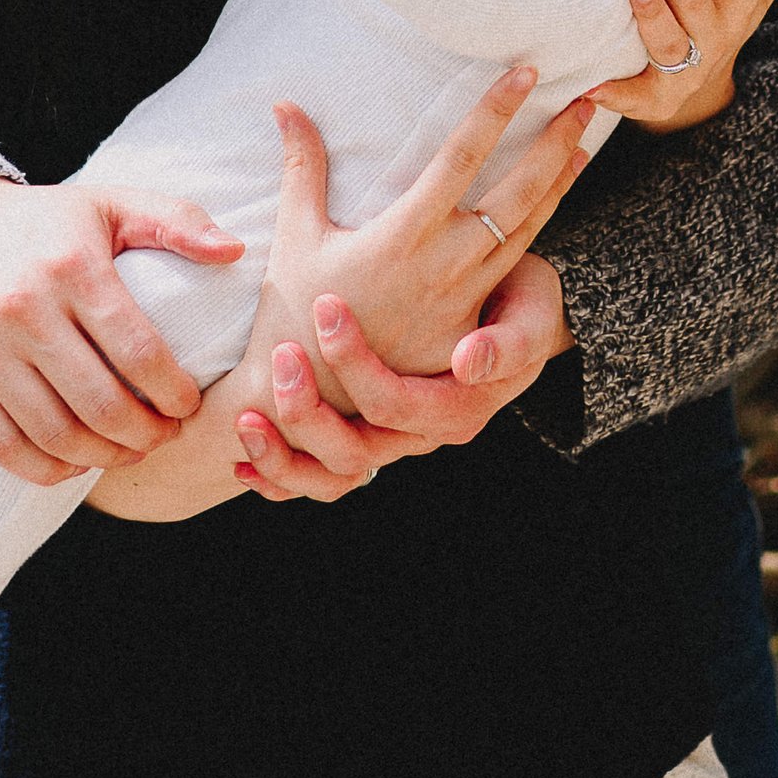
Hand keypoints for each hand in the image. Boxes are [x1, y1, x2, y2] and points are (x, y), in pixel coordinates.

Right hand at [0, 171, 242, 484]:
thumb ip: (177, 221)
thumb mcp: (111, 204)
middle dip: (145, 435)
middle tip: (165, 435)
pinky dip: (45, 469)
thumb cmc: (45, 222)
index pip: (138, 352)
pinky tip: (76, 460)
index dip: (174, 393)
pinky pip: (1, 446)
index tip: (188, 405)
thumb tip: (234, 252)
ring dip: (103, 457)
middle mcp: (23, 308)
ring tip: (128, 449)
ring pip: (54, 433)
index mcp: (72, 266)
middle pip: (100, 404)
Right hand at [227, 70, 589, 504]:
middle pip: (514, 193)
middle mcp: (441, 264)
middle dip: (553, 143)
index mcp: (401, 233)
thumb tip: (284, 104)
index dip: (495, 111)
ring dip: (557, 185)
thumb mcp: (295, 232)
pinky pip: (512, 272)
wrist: (309, 392)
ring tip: (582, 143)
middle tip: (586, 101)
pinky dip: (540, 232)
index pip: (461, 157)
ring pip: (524, 231)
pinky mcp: (468, 326)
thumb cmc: (298, 307)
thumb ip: (302, 165)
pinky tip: (554, 205)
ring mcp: (461, 298)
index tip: (525, 73)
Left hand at [233, 255, 571, 503]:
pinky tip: (244, 461)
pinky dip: (284, 477)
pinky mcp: (372, 435)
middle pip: (356, 450)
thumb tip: (468, 363)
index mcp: (458, 409)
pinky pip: (325, 476)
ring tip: (244, 424)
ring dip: (286, 458)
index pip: (393, 402)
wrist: (516, 308)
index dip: (355, 363)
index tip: (324, 306)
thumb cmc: (523, 300)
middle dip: (307, 412)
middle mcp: (424, 436)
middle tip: (278, 358)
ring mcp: (396, 441)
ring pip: (335, 476)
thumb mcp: (533, 310)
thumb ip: (512, 341)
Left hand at [591, 0, 775, 129]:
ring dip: (651, 12)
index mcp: (742, 3)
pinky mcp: (660, 98)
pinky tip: (594, 85)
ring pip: (672, 42)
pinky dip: (618, 92)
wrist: (701, 88)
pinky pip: (640, 98)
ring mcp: (691, 69)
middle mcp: (720, 35)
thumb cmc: (718, 13)